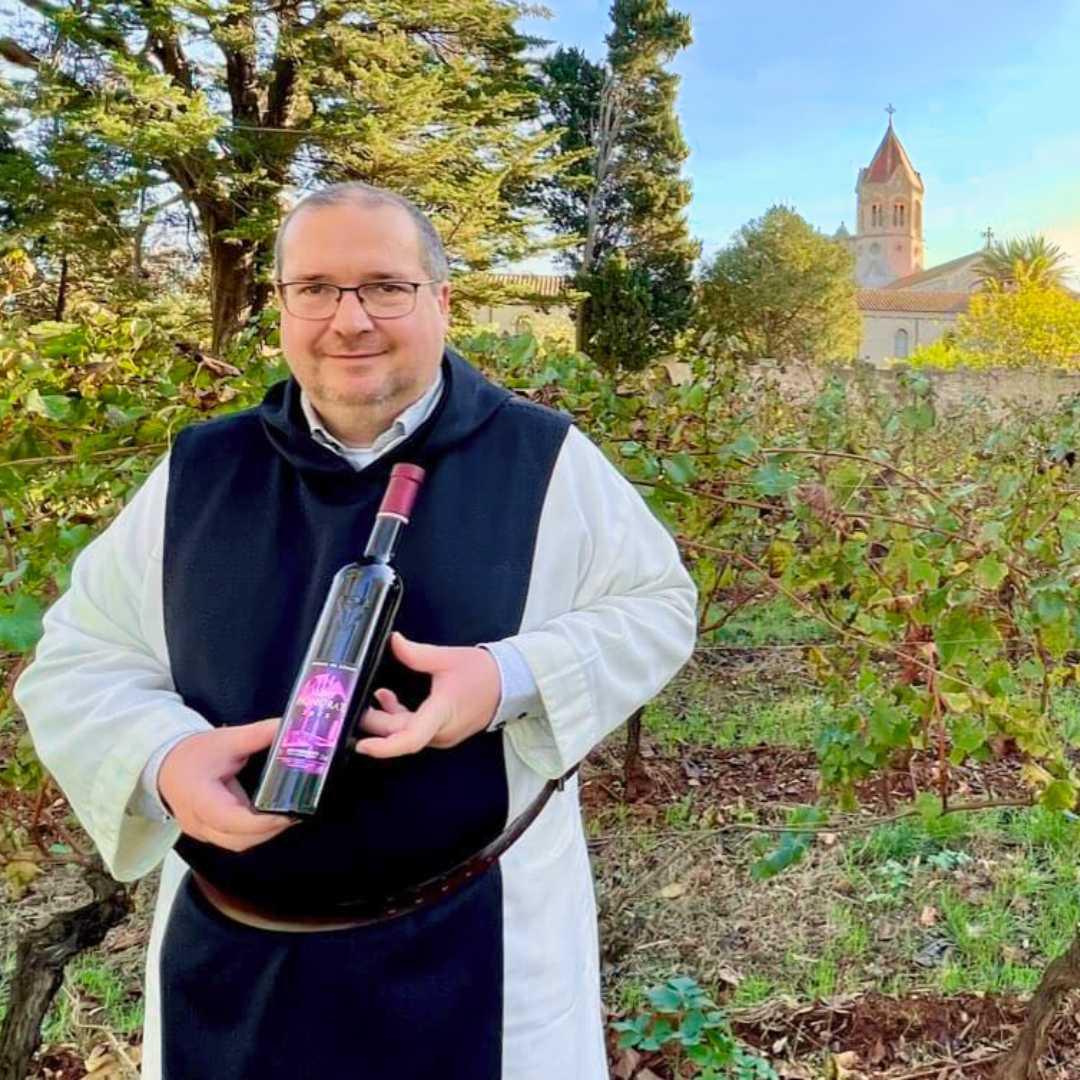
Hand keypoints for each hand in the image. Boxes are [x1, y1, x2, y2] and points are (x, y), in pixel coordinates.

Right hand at [157, 718, 296, 851]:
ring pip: (238, 844)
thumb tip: (289, 728)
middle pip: (238, 840)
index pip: (230, 820)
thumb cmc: (192, 753)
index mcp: (199, 799)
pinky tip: (271, 818)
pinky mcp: (208, 832)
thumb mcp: (227, 740)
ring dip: (264, 834)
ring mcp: (202, 831)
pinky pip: (234, 840)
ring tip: (287, 815)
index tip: (286, 814)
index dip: (260, 822)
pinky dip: (254, 832)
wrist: (166, 763)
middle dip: (269, 830)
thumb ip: (260, 734)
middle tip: (295, 813)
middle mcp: (198, 822)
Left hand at [355, 632, 500, 758]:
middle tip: (357, 705)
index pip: (410, 739)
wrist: (510, 683)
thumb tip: (394, 641)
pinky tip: (391, 700)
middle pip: (401, 734)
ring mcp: (443, 735)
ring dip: (388, 718)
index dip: (384, 746)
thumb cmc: (483, 673)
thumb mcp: (447, 658)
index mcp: (442, 713)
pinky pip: (417, 731)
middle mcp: (441, 732)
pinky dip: (401, 718)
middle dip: (377, 721)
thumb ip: (416, 653)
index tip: (363, 745)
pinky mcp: (444, 732)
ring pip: (408, 733)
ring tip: (376, 697)